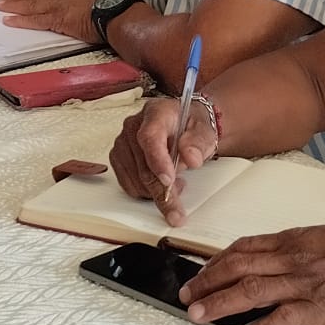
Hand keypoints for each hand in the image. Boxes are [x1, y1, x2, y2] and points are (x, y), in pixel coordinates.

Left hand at [0, 0, 104, 42]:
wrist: (118, 15)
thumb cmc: (114, 10)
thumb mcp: (98, 1)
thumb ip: (87, 4)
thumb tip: (86, 11)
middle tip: (4, 0)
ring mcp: (61, 7)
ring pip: (34, 6)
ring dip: (17, 7)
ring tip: (3, 8)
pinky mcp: (60, 20)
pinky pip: (37, 20)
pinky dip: (23, 20)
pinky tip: (12, 21)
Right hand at [110, 95, 218, 220]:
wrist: (184, 126)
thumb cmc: (192, 128)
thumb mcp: (205, 131)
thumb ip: (199, 143)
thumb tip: (191, 159)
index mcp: (156, 113)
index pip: (150, 137)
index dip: (158, 161)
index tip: (169, 181)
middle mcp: (133, 125)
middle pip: (143, 165)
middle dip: (162, 192)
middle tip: (177, 212)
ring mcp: (122, 141)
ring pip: (135, 179)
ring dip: (155, 192)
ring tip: (176, 185)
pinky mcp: (119, 157)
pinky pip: (128, 183)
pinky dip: (145, 192)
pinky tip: (160, 184)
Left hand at [177, 226, 324, 324]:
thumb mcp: (323, 238)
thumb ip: (296, 248)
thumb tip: (272, 258)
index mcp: (292, 241)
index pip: (243, 248)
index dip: (217, 262)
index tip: (199, 273)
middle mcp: (291, 259)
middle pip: (238, 267)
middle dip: (207, 282)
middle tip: (186, 297)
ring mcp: (304, 283)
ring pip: (251, 290)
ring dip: (220, 303)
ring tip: (199, 315)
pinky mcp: (320, 307)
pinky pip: (283, 319)